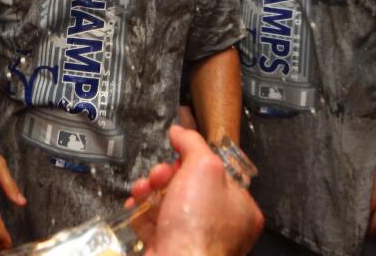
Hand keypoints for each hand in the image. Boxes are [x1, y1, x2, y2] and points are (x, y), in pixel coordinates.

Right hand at [127, 125, 262, 255]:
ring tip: (143, 189)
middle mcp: (220, 227)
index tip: (179, 155)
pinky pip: (153, 223)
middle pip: (189, 187)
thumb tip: (181, 131)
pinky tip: (135, 204)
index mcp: (240, 208)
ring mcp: (193, 240)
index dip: (194, 161)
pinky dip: (141, 211)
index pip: (217, 174)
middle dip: (167, 175)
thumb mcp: (204, 167)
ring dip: (150, 190)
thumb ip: (193, 144)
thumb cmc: (200, 228)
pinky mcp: (169, 249)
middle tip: (159, 175)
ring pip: (168, 204)